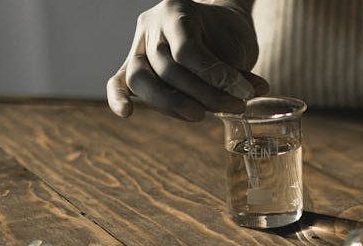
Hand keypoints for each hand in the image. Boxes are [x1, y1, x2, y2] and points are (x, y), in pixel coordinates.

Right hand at [106, 0, 267, 120]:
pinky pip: (118, 82)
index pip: (188, 51)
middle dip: (202, 94)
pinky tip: (126, 112)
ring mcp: (138, 46)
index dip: (215, 76)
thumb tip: (242, 95)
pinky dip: (118, 98)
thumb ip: (233, 71)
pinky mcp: (131, 66)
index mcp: (178, 11)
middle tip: (233, 107)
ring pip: (140, 79)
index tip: (245, 92)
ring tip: (200, 116)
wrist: (215, 27)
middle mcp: (152, 26)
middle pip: (165, 68)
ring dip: (171, 104)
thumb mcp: (235, 46)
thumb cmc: (225, 35)